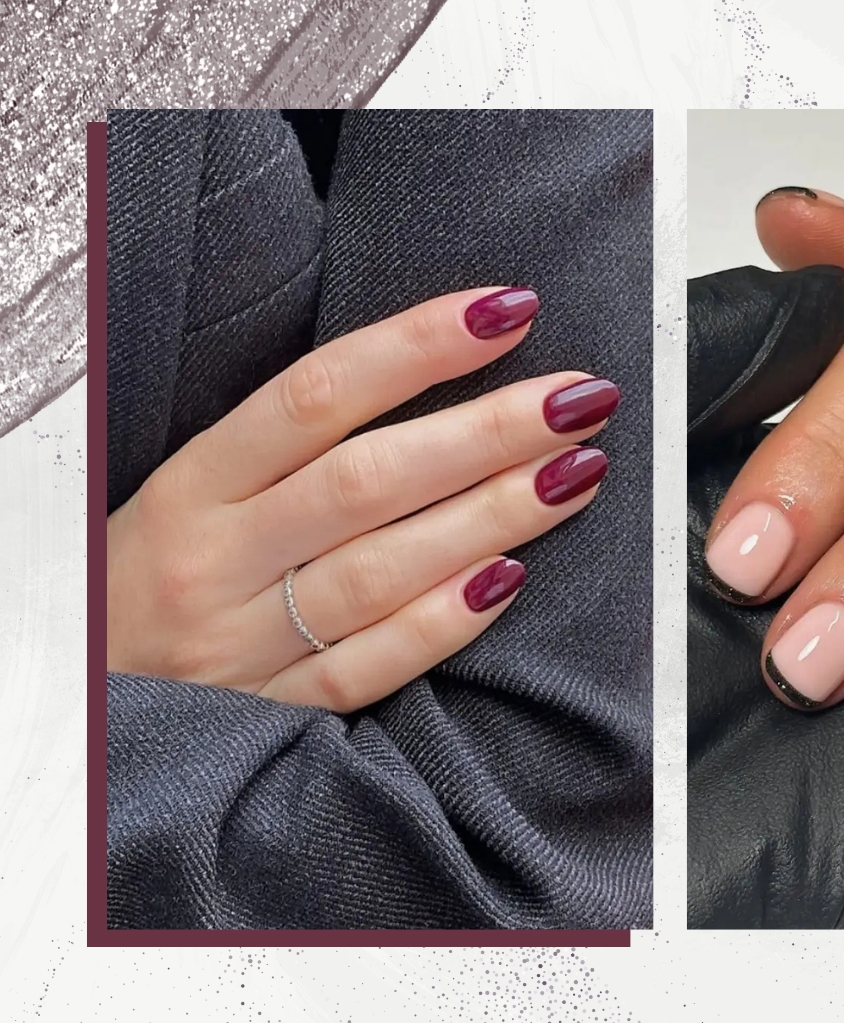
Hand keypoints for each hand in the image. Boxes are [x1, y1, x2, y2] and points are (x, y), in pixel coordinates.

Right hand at [106, 287, 619, 710]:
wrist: (83, 702)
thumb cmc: (165, 571)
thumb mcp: (199, 489)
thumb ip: (300, 442)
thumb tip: (440, 364)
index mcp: (196, 483)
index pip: (318, 395)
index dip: (418, 346)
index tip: (509, 309)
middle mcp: (216, 558)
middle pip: (369, 481)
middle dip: (488, 433)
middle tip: (582, 397)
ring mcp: (242, 642)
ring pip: (383, 571)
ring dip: (494, 517)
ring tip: (579, 472)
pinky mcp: (272, 713)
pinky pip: (372, 666)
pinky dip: (444, 621)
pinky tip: (512, 579)